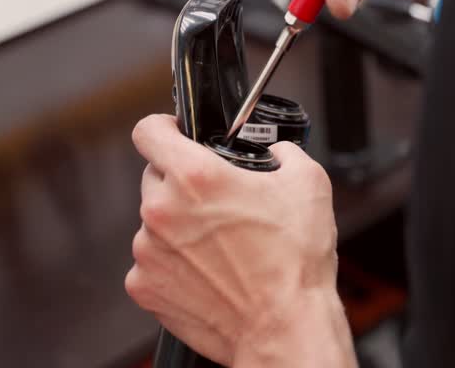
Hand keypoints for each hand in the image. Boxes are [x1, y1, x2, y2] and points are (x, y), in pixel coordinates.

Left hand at [125, 115, 354, 366]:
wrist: (284, 327)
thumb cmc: (294, 264)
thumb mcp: (308, 183)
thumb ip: (284, 153)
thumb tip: (277, 152)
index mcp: (195, 177)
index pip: (148, 131)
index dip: (164, 127)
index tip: (174, 134)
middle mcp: (163, 211)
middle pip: (156, 178)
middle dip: (183, 184)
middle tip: (219, 202)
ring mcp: (149, 252)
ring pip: (155, 223)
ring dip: (179, 226)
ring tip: (220, 245)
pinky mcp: (146, 287)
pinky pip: (153, 262)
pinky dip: (175, 263)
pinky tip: (209, 270)